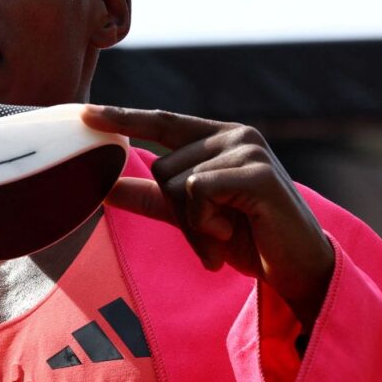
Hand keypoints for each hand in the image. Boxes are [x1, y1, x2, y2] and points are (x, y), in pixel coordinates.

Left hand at [82, 105, 333, 330]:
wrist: (296, 269)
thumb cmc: (246, 236)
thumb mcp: (188, 215)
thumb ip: (148, 197)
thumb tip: (102, 187)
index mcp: (218, 138)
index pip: (160, 122)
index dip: (122, 118)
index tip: (85, 113)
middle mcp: (234, 134)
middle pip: (163, 168)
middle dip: (177, 212)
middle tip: (212, 232)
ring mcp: (248, 150)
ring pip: (177, 183)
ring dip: (194, 223)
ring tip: (226, 233)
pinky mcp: (258, 172)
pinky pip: (198, 192)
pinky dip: (207, 222)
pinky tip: (234, 232)